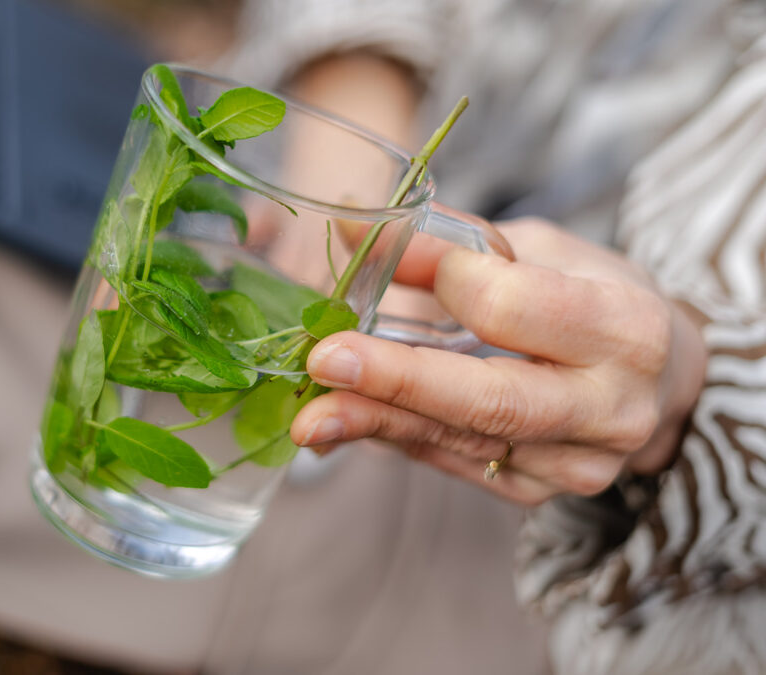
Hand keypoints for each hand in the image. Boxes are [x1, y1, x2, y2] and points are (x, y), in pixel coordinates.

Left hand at [290, 216, 707, 504]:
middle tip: (322, 360)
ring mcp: (574, 465)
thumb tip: (352, 224)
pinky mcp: (534, 493)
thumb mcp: (540, 250)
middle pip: (489, 400)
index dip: (446, 279)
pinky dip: (392, 434)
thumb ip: (455, 245)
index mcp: (626, 330)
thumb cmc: (590, 294)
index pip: (516, 308)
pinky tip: (342, 420)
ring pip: (458, 440)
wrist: (651, 379)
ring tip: (308, 413)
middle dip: (396, 380)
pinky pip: (449, 461)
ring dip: (374, 421)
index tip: (391, 253)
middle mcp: (610, 411)